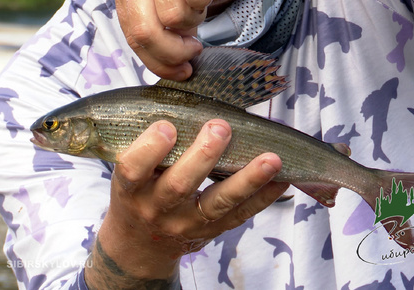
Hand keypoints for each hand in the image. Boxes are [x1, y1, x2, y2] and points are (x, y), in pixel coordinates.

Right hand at [85, 120, 288, 288]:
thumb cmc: (139, 194)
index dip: (150, 149)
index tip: (167, 126)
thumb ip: (150, 147)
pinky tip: (281, 179)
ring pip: (218, 203)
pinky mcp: (211, 231)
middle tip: (220, 128)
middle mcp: (157, 209)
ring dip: (247, 179)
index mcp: (131, 189)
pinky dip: (263, 197)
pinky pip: (240, 215)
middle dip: (202, 156)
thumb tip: (185, 100)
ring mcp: (186, 224)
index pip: (134, 170)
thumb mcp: (132, 172)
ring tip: (271, 159)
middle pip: (179, 186)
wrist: (141, 243)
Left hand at [115, 0, 209, 79]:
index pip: (134, 40)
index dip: (159, 64)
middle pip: (144, 34)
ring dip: (193, 21)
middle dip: (174, 52)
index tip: (182, 72)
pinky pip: (195, 2)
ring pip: (173, 17)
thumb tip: (174, 65)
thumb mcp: (159, 8)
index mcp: (128, 0)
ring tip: (195, 9)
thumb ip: (160, 32)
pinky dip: (202, 4)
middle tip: (192, 49)